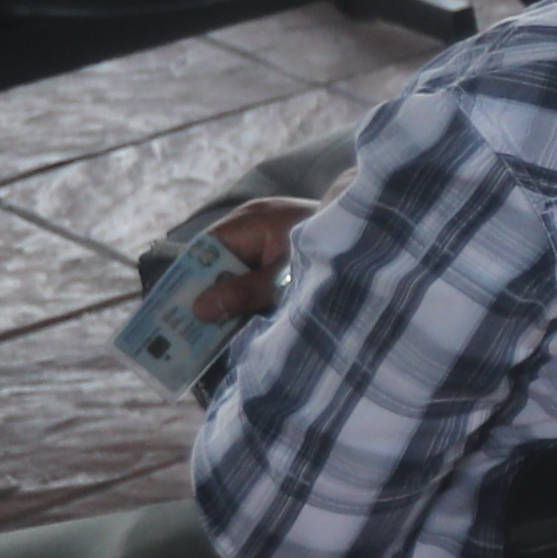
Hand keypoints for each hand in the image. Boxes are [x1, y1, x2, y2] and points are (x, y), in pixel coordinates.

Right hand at [181, 195, 328, 328]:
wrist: (384, 238)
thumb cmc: (335, 249)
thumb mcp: (284, 276)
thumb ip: (245, 292)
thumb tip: (200, 308)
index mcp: (251, 220)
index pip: (204, 250)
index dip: (188, 280)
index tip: (172, 311)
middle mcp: (257, 227)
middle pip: (219, 264)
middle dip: (209, 296)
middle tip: (187, 332)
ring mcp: (273, 242)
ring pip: (239, 275)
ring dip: (231, 301)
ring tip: (209, 337)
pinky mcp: (289, 258)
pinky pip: (258, 278)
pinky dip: (252, 298)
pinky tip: (245, 324)